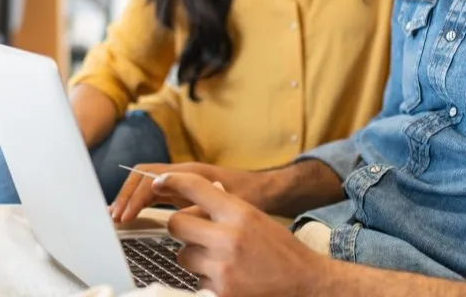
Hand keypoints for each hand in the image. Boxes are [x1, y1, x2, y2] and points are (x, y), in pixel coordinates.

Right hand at [109, 162, 267, 223]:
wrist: (268, 190)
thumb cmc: (252, 195)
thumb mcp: (227, 206)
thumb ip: (201, 211)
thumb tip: (177, 221)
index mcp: (191, 172)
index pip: (151, 178)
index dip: (135, 198)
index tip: (126, 216)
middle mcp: (184, 173)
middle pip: (143, 175)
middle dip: (126, 195)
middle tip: (115, 217)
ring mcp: (184, 180)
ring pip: (147, 182)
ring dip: (131, 197)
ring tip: (118, 216)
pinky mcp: (186, 190)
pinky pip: (157, 191)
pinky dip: (142, 201)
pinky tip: (135, 214)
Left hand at [155, 172, 328, 296]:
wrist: (307, 284)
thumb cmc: (281, 251)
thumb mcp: (256, 219)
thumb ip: (227, 209)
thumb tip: (196, 196)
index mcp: (240, 213)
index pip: (195, 187)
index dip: (171, 180)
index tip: (159, 181)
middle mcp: (228, 238)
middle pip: (176, 224)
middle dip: (182, 229)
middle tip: (194, 235)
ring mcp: (222, 269)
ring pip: (183, 257)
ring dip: (194, 259)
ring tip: (220, 262)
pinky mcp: (220, 294)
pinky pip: (196, 282)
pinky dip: (207, 282)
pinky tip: (229, 281)